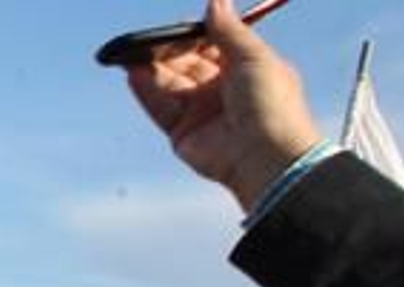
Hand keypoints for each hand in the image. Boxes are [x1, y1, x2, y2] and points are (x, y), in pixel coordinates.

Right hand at [125, 0, 321, 211]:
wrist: (265, 155)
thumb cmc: (271, 104)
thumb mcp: (253, 56)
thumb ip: (228, 30)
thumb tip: (214, 1)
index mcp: (243, 69)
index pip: (211, 46)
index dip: (194, 35)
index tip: (179, 26)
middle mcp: (220, 90)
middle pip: (185, 64)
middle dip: (166, 51)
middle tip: (148, 39)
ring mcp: (199, 112)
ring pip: (169, 84)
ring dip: (150, 69)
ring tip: (131, 55)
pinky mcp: (181, 134)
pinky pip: (159, 108)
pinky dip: (146, 91)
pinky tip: (134, 74)